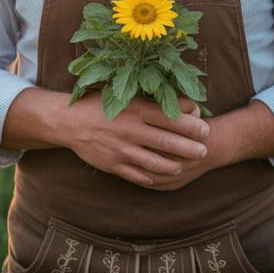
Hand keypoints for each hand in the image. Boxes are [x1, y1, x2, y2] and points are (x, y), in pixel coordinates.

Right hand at [62, 93, 209, 187]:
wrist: (68, 122)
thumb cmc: (99, 102)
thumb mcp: (125, 95)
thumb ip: (152, 100)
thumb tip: (183, 104)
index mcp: (135, 110)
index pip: (170, 118)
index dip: (191, 125)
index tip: (205, 128)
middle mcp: (130, 130)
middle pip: (167, 142)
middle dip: (190, 148)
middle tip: (204, 151)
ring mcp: (121, 150)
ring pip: (155, 163)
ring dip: (173, 166)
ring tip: (184, 165)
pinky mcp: (113, 165)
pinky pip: (137, 175)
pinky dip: (151, 177)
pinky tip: (162, 176)